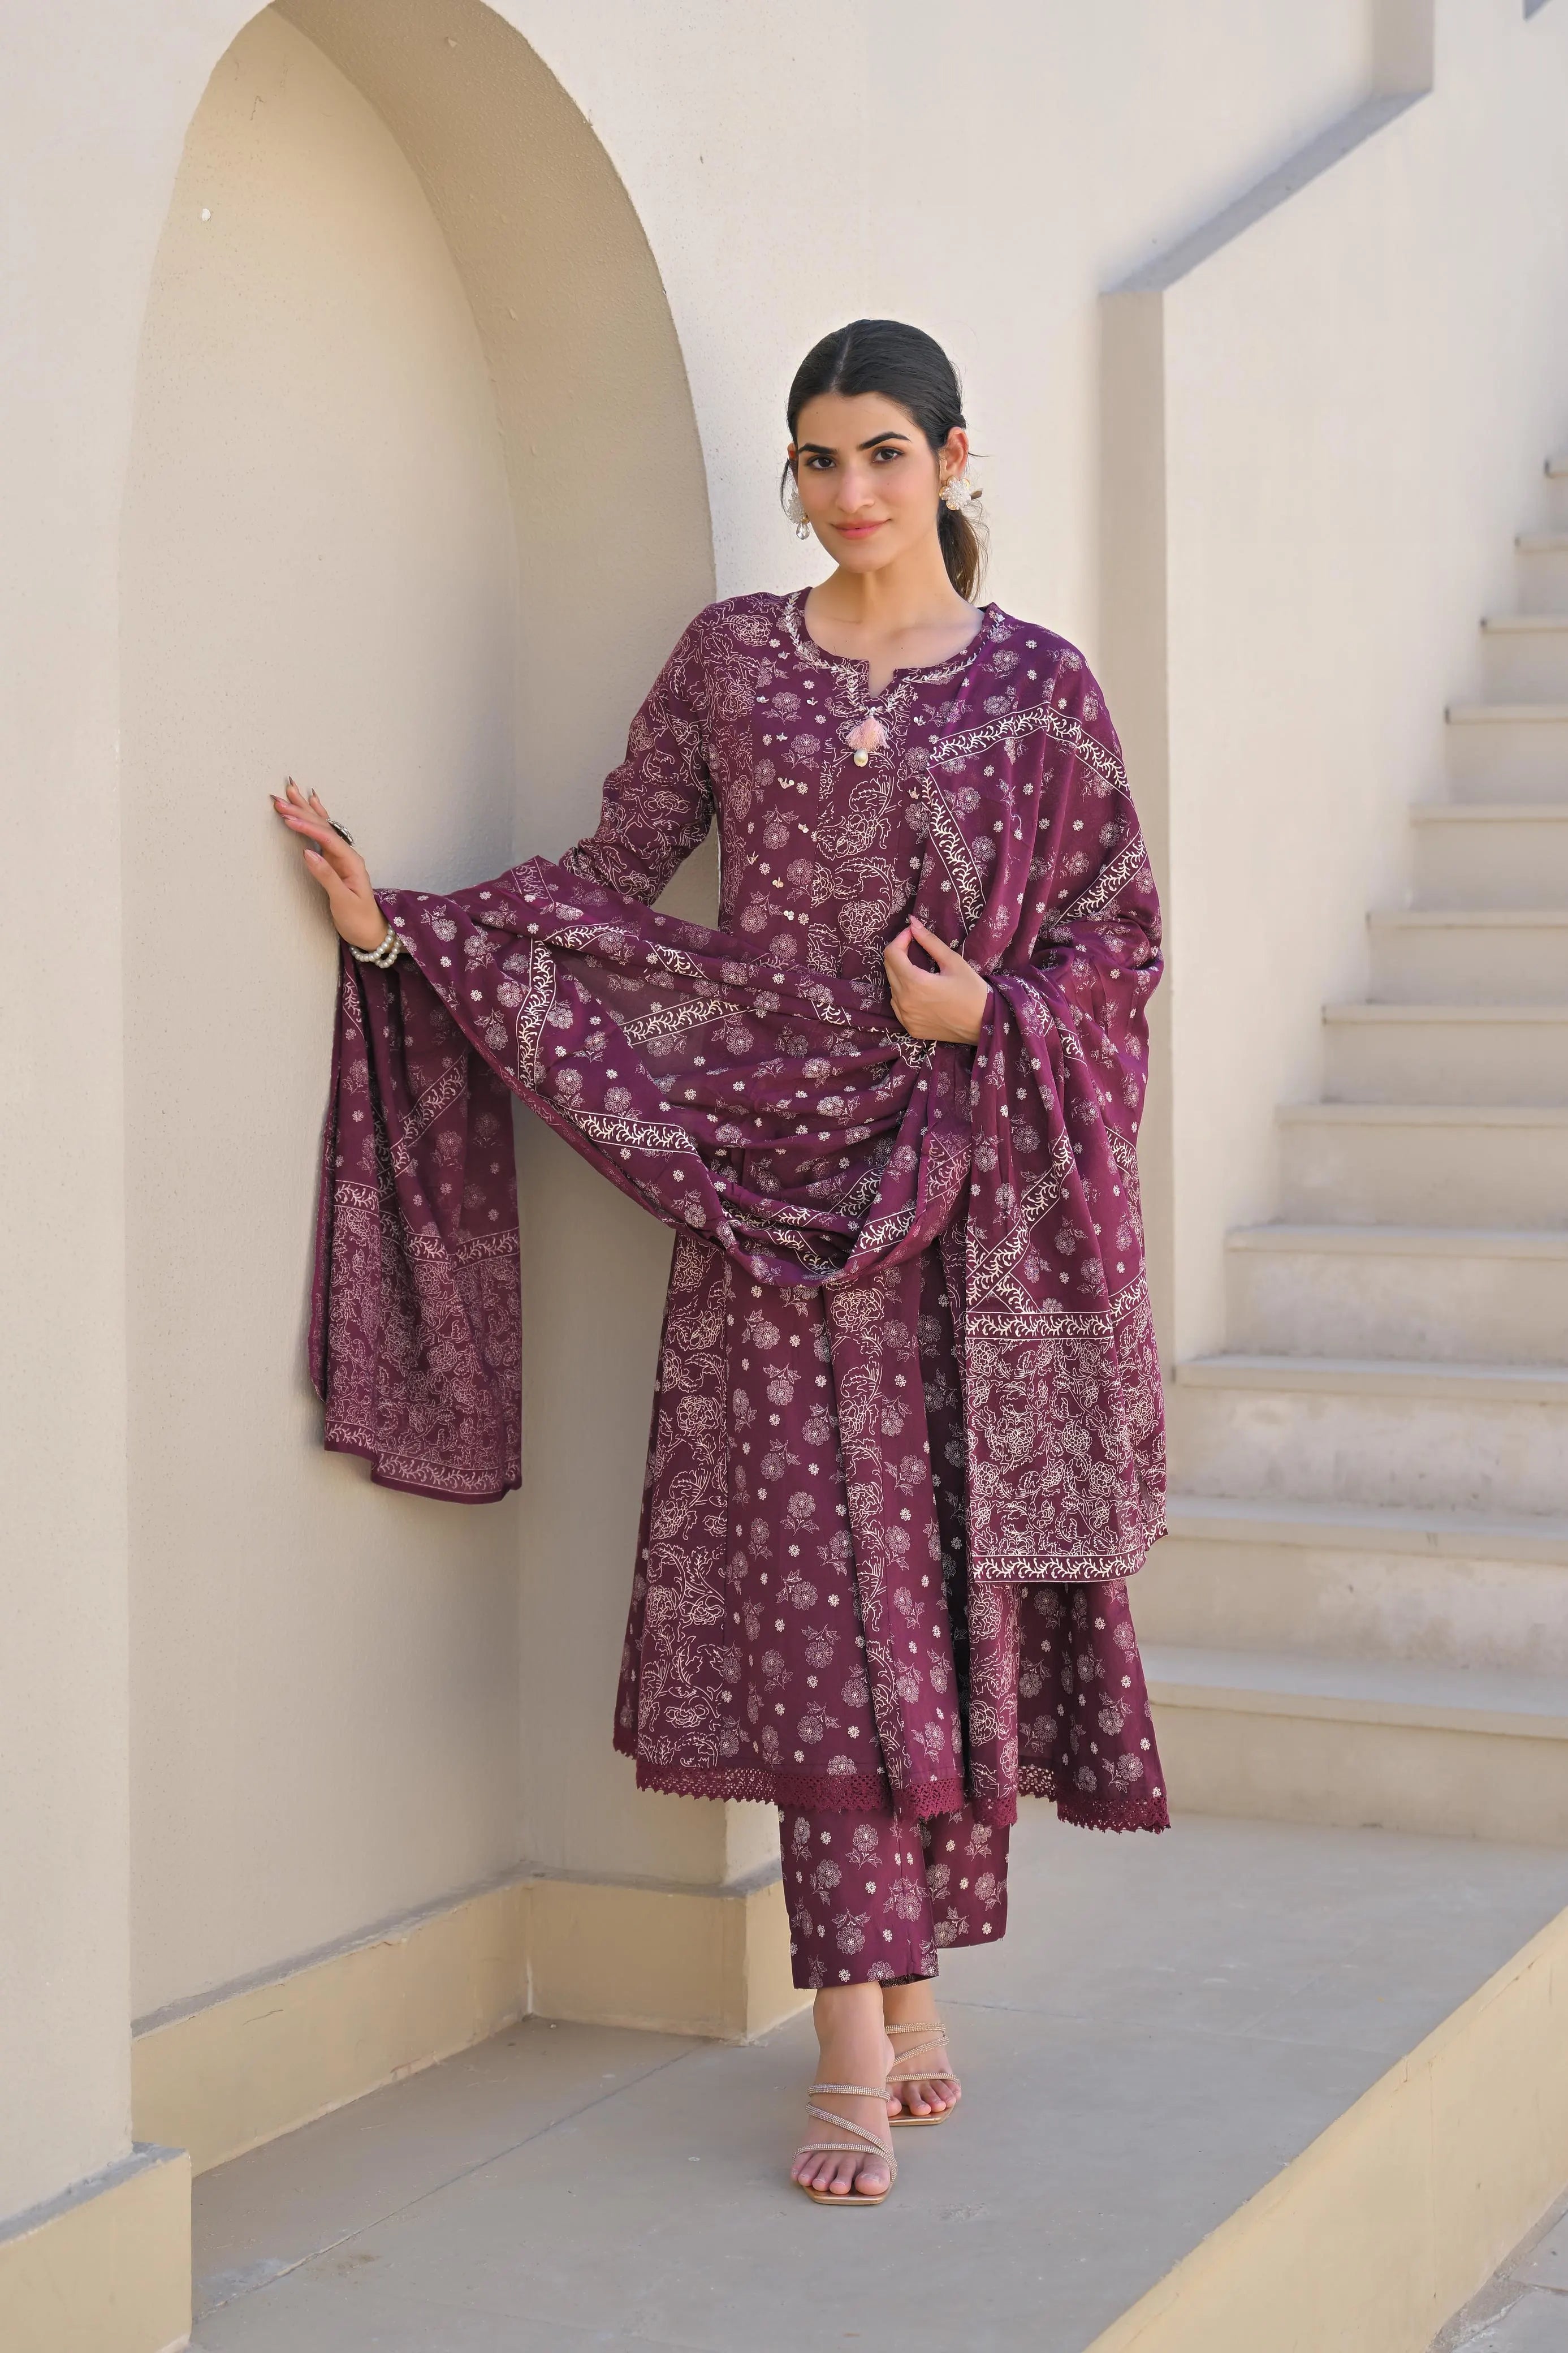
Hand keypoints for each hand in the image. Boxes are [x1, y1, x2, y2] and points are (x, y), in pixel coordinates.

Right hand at [271, 777, 387, 951]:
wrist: (369, 932)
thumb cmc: (358, 919)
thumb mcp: (343, 901)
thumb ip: (326, 877)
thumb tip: (308, 853)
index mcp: (351, 862)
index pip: (327, 839)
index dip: (307, 827)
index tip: (288, 819)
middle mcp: (347, 855)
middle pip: (323, 827)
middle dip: (302, 812)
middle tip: (280, 799)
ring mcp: (340, 857)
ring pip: (321, 827)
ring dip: (306, 810)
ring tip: (291, 791)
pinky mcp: (334, 862)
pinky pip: (323, 835)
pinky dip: (316, 819)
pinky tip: (313, 804)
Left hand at [883, 916, 991, 1045]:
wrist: (985, 1024)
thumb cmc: (973, 991)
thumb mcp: (953, 962)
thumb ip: (930, 941)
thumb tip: (912, 923)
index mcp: (915, 983)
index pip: (892, 954)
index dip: (900, 939)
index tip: (912, 934)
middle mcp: (905, 1002)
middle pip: (889, 968)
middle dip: (899, 953)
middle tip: (915, 947)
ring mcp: (906, 1017)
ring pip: (893, 987)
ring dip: (901, 974)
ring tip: (920, 970)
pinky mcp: (910, 1027)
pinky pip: (898, 1004)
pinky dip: (904, 993)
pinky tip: (920, 991)